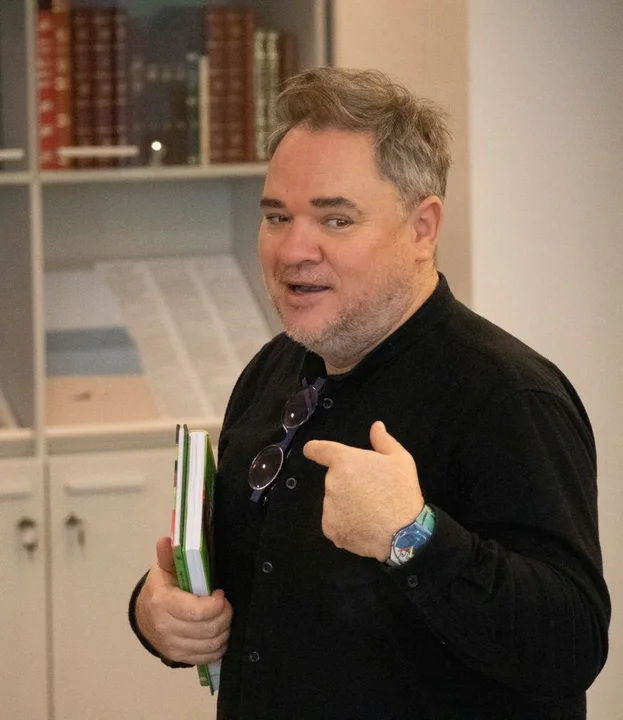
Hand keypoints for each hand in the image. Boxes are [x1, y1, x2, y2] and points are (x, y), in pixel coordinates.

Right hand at [135, 537, 231, 664]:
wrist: (144, 616)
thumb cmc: (160, 588)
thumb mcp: (163, 569)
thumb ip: (167, 555)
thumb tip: (166, 540)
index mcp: (163, 603)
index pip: (198, 611)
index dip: (216, 604)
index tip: (220, 593)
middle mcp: (166, 628)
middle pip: (209, 629)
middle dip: (225, 615)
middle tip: (226, 605)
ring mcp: (172, 646)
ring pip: (211, 645)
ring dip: (224, 630)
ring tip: (223, 617)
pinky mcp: (178, 657)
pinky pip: (206, 657)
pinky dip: (218, 646)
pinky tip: (219, 632)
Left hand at [303, 421, 423, 560]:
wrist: (404, 533)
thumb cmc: (401, 491)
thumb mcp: (400, 460)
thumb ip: (383, 441)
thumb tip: (376, 426)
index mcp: (345, 461)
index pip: (319, 450)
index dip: (315, 449)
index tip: (311, 451)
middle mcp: (331, 482)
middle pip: (335, 480)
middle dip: (349, 484)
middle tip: (372, 492)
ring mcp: (328, 507)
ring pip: (335, 502)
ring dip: (347, 505)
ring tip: (371, 512)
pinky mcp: (330, 529)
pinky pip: (335, 522)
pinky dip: (346, 524)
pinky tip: (364, 525)